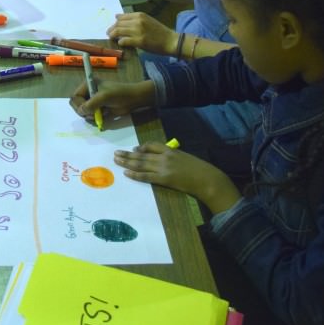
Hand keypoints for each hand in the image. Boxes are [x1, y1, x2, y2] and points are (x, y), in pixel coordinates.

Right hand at [70, 80, 154, 121]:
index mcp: (88, 85)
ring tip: (101, 113)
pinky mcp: (98, 109)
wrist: (133, 99)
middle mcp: (88, 93)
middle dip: (84, 112)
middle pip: (77, 106)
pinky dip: (95, 119)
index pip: (75, 97)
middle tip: (94, 114)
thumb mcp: (104, 97)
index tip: (86, 110)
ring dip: (90, 116)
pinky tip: (104, 115)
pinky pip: (91, 117)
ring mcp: (93, 102)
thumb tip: (81, 112)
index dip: (78, 105)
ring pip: (83, 113)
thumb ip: (91, 104)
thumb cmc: (119, 94)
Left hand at [107, 12, 176, 54]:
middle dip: (111, 30)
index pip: (120, 17)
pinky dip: (120, 42)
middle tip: (109, 34)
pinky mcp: (139, 41)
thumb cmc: (159, 31)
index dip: (115, 23)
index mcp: (139, 15)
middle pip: (118, 24)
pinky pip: (123, 41)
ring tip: (112, 39)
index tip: (113, 28)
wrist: (170, 40)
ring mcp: (138, 31)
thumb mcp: (147, 20)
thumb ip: (133, 19)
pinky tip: (121, 44)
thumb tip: (117, 17)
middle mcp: (137, 21)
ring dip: (113, 36)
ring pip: (118, 31)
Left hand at [114, 142, 240, 212]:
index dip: (141, 147)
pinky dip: (135, 175)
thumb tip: (160, 158)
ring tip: (117, 161)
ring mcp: (163, 168)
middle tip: (116, 153)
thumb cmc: (198, 169)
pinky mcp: (163, 179)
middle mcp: (165, 157)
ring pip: (141, 164)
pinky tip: (126, 173)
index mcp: (170, 150)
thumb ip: (173, 157)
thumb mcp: (185, 158)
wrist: (207, 179)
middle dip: (128, 154)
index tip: (134, 149)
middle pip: (142, 154)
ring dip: (127, 162)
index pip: (152, 145)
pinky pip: (146, 176)